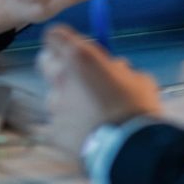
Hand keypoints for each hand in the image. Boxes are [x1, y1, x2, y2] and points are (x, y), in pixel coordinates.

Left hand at [37, 24, 161, 154]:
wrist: (131, 150)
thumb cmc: (138, 109)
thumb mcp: (137, 79)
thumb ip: (120, 70)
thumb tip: (116, 69)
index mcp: (80, 57)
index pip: (54, 34)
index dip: (64, 39)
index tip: (79, 47)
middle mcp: (61, 77)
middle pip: (45, 60)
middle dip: (59, 64)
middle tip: (79, 75)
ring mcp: (55, 104)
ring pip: (54, 94)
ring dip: (67, 98)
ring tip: (90, 112)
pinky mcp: (53, 130)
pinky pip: (58, 122)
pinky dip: (70, 125)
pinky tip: (88, 133)